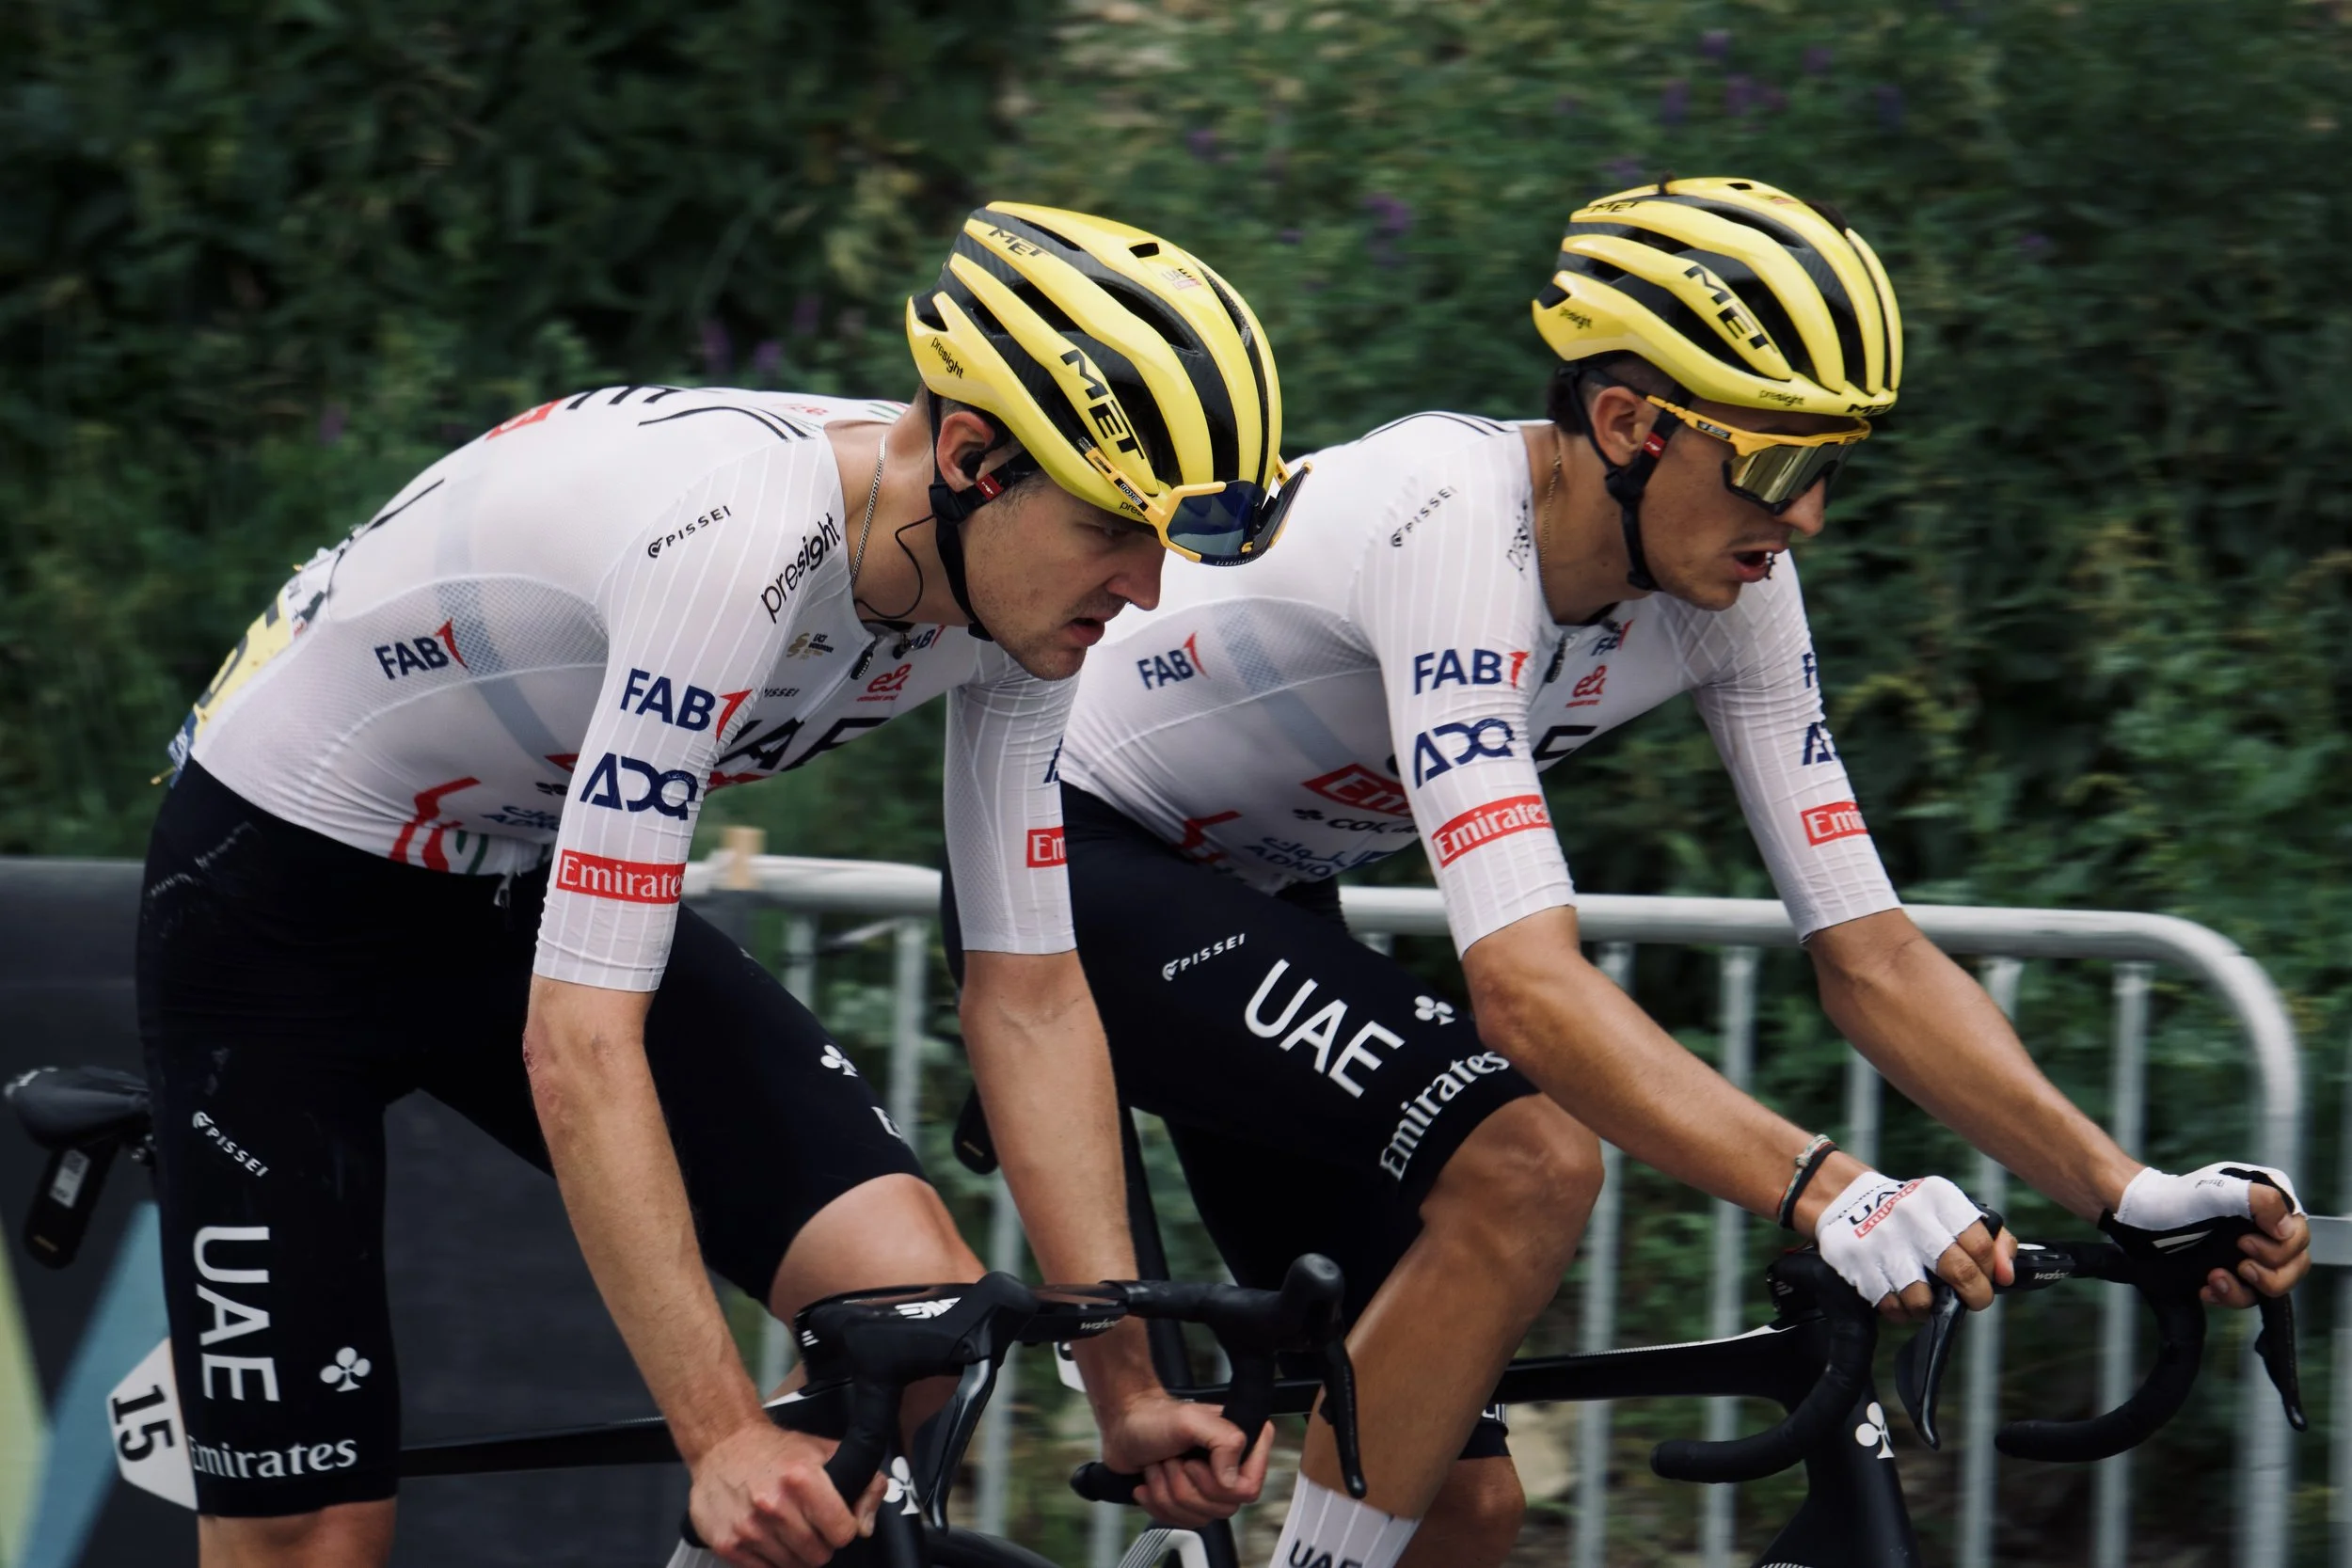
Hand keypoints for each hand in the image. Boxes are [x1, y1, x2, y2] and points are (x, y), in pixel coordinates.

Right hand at [687, 1421, 884, 1567]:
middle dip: (820, 1543)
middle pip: (818, 1555)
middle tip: (809, 1524)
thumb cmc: (779, 1451)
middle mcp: (774, 1505)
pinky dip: (771, 1560)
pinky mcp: (727, 1544)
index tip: (835, 1520)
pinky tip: (768, 1536)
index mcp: (803, 1479)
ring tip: (787, 1527)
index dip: (843, 1528)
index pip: (842, 1532)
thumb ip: (864, 1483)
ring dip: (795, 1553)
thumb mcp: (827, 1452)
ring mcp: (749, 1528)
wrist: (723, 1445)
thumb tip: (865, 1527)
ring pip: (793, 1567)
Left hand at [1097, 1389, 1270, 1527]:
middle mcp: (1228, 1468)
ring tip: (1162, 1466)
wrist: (1124, 1427)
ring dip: (1168, 1492)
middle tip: (1175, 1460)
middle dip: (1186, 1486)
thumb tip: (1231, 1481)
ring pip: (1199, 1517)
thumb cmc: (1154, 1418)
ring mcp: (1207, 1487)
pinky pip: (1179, 1522)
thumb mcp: (1191, 1420)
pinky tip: (1152, 1481)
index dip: (1220, 1484)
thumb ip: (1224, 1442)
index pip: (1249, 1488)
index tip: (1195, 1462)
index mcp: (1238, 1444)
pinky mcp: (1187, 1500)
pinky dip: (1158, 1502)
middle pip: (1222, 1508)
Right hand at [1811, 1171, 2015, 1322]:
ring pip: (1922, 1300)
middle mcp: (1910, 1215)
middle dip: (1974, 1296)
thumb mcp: (1951, 1209)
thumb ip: (1992, 1238)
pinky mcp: (1857, 1261)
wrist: (1848, 1200)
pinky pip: (1891, 1307)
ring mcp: (1882, 1240)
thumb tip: (2006, 1275)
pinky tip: (1902, 1296)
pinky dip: (1901, 1310)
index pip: (1982, 1246)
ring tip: (1928, 1296)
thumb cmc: (1913, 1213)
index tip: (1987, 1278)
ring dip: (1930, 1306)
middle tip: (1972, 1299)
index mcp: (1939, 1198)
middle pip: (1960, 1272)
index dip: (1990, 1271)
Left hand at [2109, 1161, 2309, 1308]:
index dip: (2281, 1248)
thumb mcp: (2216, 1190)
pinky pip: (2245, 1296)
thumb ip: (2259, 1200)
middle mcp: (2265, 1230)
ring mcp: (2248, 1254)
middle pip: (2294, 1266)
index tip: (2245, 1243)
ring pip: (2271, 1286)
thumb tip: (2287, 1230)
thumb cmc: (2176, 1199)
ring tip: (2215, 1278)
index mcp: (2269, 1205)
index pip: (2299, 1236)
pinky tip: (2206, 1289)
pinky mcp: (2229, 1273)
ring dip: (2247, 1289)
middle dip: (2270, 1274)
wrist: (2138, 1216)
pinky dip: (2229, 1296)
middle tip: (2240, 1265)